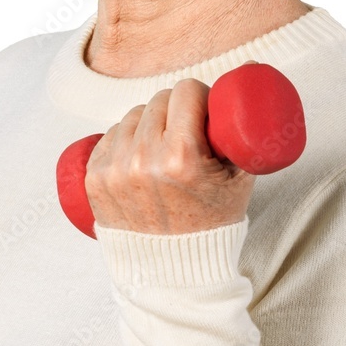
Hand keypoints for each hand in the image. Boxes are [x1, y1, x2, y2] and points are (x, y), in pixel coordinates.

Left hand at [84, 78, 255, 234]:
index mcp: (181, 157)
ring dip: (147, 122)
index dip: (197, 95)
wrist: (174, 271)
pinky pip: (109, 135)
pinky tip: (137, 153)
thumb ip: (246, 132)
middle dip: (174, 108)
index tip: (202, 108)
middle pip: (157, 100)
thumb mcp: (240, 178)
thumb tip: (252, 74)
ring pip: (131, 115)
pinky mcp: (93, 178)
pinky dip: (124, 139)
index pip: (185, 92)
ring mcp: (114, 170)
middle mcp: (143, 161)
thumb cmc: (211, 223)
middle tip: (186, 128)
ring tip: (163, 144)